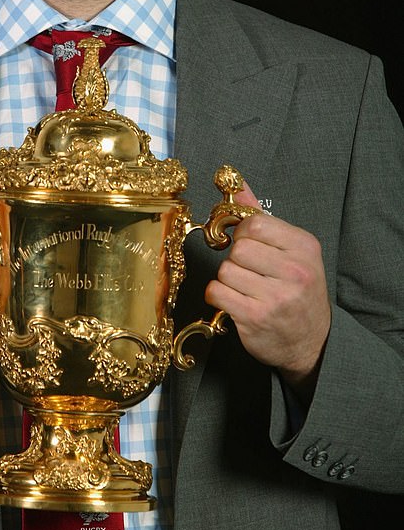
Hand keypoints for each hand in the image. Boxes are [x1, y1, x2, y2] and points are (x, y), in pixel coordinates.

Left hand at [205, 183, 330, 402]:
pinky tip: (233, 300)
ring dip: (228, 279)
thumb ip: (262, 218)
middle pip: (238, 248)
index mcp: (304, 247)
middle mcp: (294, 271)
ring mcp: (276, 296)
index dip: (242, 233)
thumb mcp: (292, 251)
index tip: (247, 244)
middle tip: (248, 270)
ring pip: (225, 270)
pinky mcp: (256, 318)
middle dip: (236, 258)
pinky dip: (218, 295)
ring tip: (245, 288)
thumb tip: (237, 186)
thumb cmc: (298, 291)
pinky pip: (217, 291)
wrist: (312, 342)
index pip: (254, 224)